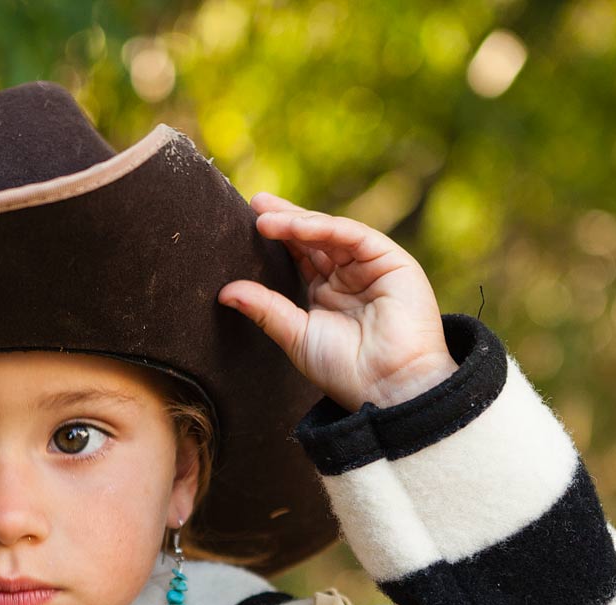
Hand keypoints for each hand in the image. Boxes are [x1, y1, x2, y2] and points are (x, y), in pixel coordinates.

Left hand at [218, 193, 458, 412]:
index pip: (300, 255)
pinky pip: (353, 236)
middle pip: (314, 237)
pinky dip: (325, 229)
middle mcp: (349, 275)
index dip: (277, 238)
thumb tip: (224, 292)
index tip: (247, 224)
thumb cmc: (345, 370)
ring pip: (331, 232)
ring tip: (264, 220)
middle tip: (255, 204)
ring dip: (298, 223)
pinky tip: (297, 227)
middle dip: (285, 219)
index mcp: (327, 292)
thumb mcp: (296, 335)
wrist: (388, 388)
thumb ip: (264, 309)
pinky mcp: (391, 261)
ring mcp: (371, 266)